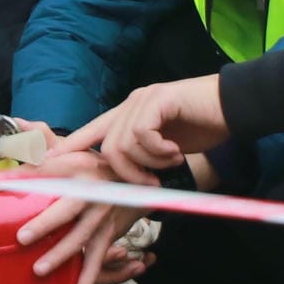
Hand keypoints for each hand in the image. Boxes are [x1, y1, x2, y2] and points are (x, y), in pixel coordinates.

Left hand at [11, 144, 154, 283]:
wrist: (138, 179)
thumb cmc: (93, 165)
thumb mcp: (71, 148)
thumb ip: (41, 140)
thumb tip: (18, 125)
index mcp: (75, 168)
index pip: (41, 173)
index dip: (15, 178)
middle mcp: (90, 192)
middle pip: (65, 209)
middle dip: (45, 224)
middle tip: (22, 237)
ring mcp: (100, 217)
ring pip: (80, 239)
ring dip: (61, 256)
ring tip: (39, 270)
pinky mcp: (107, 236)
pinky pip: (97, 263)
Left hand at [69, 74, 228, 180]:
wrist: (235, 106)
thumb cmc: (203, 127)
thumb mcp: (166, 147)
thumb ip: (143, 156)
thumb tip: (125, 180)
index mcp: (129, 113)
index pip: (91, 131)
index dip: (69, 146)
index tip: (48, 163)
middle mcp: (131, 103)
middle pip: (107, 146)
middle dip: (127, 174)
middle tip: (153, 185)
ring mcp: (143, 99)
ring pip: (123, 144)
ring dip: (147, 165)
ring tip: (170, 165)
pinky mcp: (158, 98)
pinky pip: (142, 135)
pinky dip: (157, 152)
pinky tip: (176, 153)